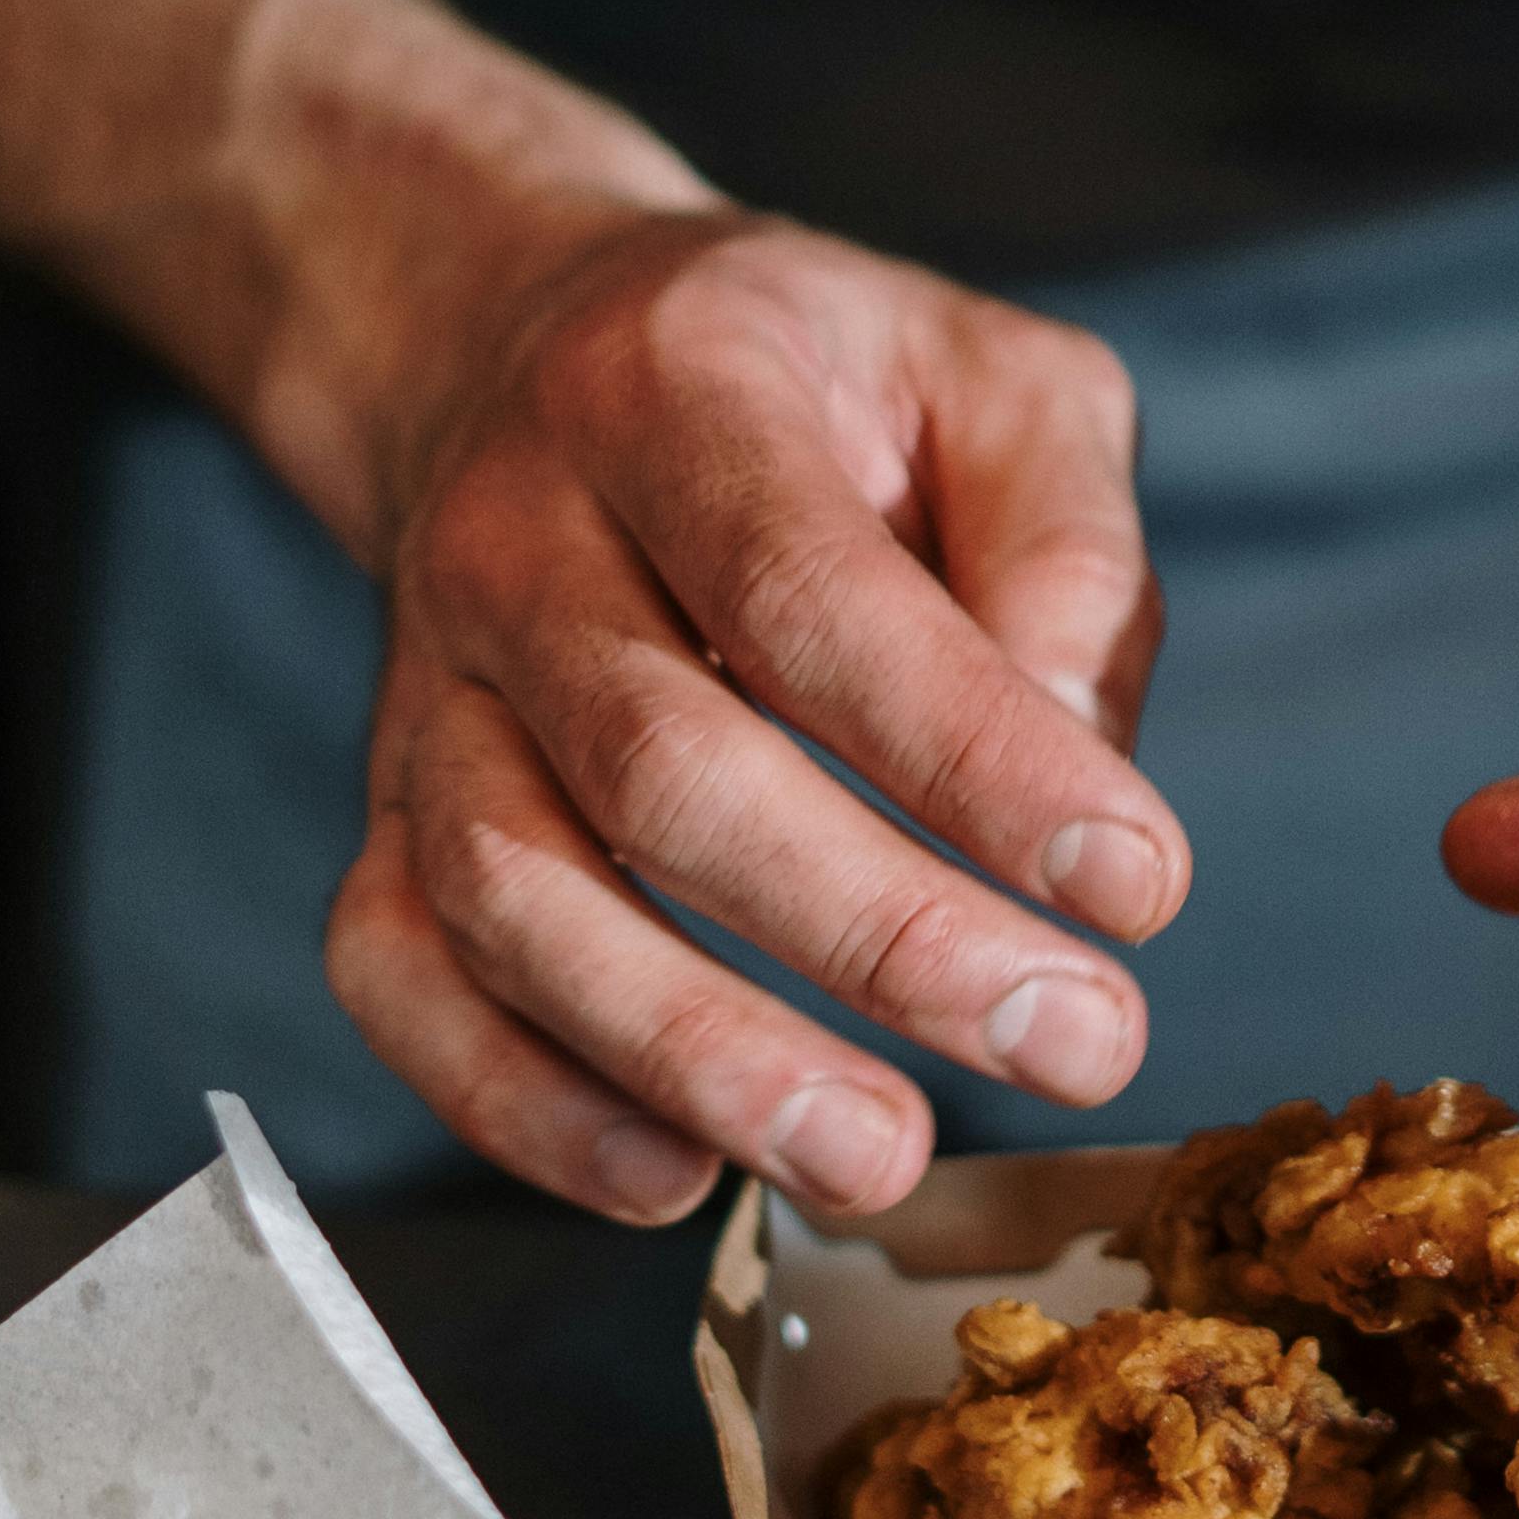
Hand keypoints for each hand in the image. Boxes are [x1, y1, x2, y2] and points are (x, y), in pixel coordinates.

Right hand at [326, 208, 1185, 1228]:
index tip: (1134, 883)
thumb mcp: (987, 374)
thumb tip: (1074, 759)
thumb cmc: (807, 388)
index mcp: (675, 387)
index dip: (973, 755)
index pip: (810, 592)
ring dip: (698, 1052)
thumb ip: (1062, 539)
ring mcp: (426, 686)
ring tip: (880, 1155)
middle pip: (664, 768)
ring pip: (513, 894)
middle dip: (880, 935)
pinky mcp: (383, 812)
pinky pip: (400, 974)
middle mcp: (516, 534)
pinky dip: (519, 1099)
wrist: (518, 345)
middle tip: (1076, 1043)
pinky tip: (675, 1173)